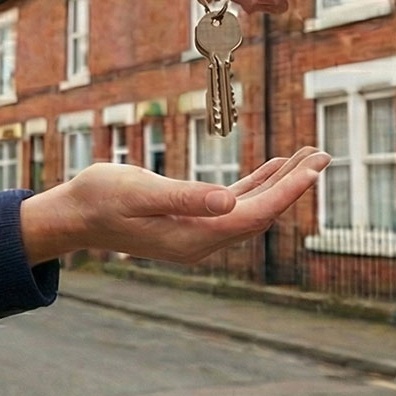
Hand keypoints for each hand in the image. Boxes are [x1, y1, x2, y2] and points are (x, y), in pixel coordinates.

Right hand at [18, 148, 329, 265]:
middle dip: (295, 185)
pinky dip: (259, 185)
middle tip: (324, 154)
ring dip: (281, 182)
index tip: (314, 168)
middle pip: (262, 214)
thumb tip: (229, 204)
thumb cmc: (100, 198)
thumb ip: (185, 197)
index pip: (254, 216)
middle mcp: (203, 241)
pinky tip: (276, 167)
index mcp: (195, 238)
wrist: (72, 214)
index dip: (287, 192)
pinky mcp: (192, 221)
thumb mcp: (140, 192)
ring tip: (310, 155)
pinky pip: (236, 205)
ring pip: (253, 208)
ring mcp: (199, 233)